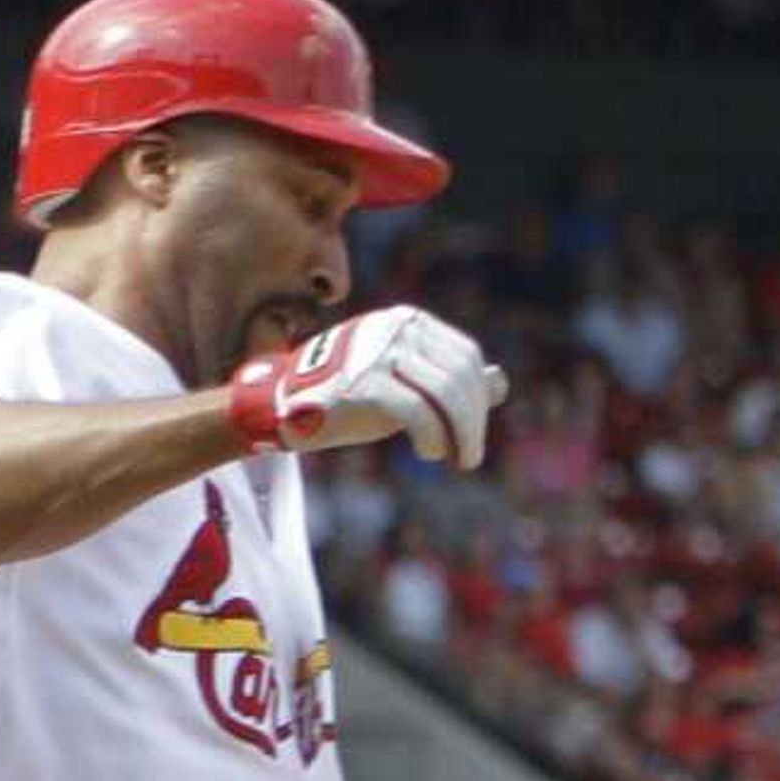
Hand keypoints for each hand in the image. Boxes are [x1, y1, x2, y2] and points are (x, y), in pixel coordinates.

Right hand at [229, 307, 507, 470]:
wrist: (280, 407)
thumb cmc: (344, 397)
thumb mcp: (403, 384)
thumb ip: (448, 378)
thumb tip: (499, 382)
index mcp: (409, 322)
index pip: (464, 355)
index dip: (478, 398)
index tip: (472, 433)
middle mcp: (397, 328)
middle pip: (459, 372)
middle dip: (473, 419)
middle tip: (470, 455)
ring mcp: (378, 352)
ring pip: (444, 391)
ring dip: (461, 431)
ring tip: (459, 458)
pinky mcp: (363, 382)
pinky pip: (416, 409)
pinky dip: (432, 434)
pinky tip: (431, 451)